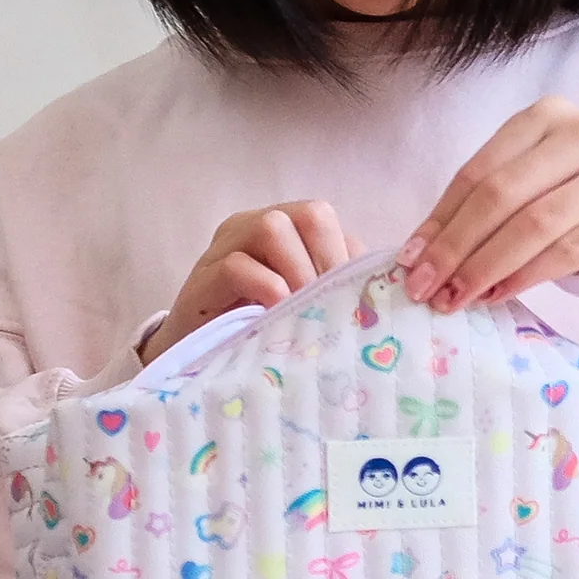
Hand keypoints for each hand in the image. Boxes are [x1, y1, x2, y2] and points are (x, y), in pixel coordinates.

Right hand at [137, 204, 365, 364]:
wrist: (197, 365)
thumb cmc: (259, 332)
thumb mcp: (304, 305)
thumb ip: (335, 285)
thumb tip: (380, 282)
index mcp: (283, 229)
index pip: (325, 218)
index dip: (344, 255)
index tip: (350, 300)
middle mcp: (251, 227)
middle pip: (308, 213)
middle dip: (327, 260)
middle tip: (327, 305)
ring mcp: (222, 249)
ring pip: (272, 227)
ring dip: (298, 273)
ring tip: (300, 311)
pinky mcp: (199, 281)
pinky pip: (235, 266)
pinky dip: (266, 290)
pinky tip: (273, 319)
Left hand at [393, 96, 578, 310]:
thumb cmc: (575, 197)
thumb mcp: (530, 182)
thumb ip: (482, 204)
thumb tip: (418, 253)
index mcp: (546, 117)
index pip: (479, 171)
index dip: (440, 218)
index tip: (409, 260)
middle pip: (502, 195)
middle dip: (455, 246)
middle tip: (424, 287)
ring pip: (534, 225)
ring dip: (485, 267)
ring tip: (455, 297)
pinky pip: (567, 252)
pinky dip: (524, 277)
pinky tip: (496, 295)